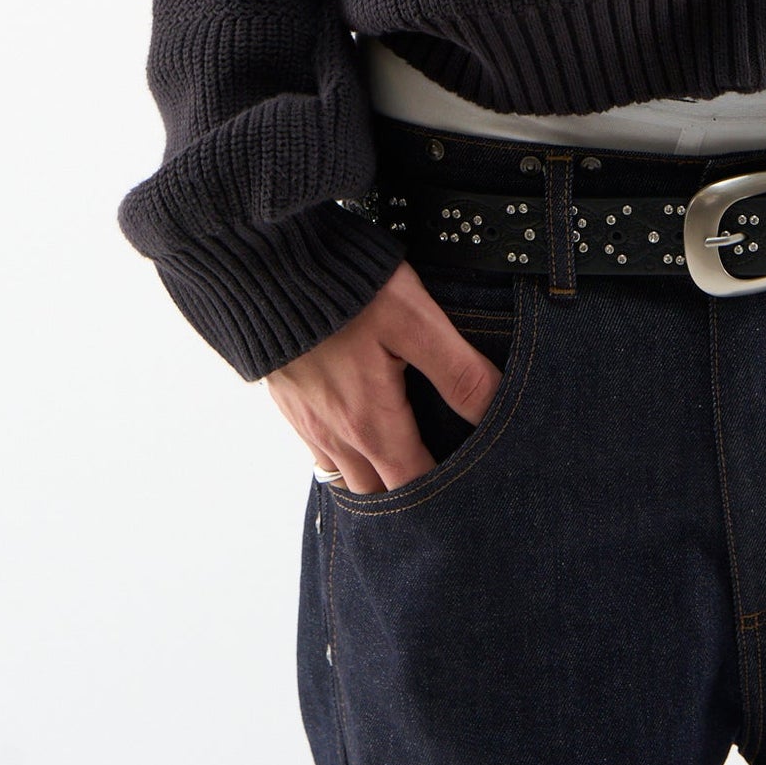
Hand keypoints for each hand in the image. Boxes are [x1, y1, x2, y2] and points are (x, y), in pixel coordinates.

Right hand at [265, 256, 502, 493]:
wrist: (267, 267)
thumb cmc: (345, 290)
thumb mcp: (415, 320)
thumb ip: (457, 370)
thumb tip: (498, 410)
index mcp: (372, 425)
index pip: (415, 487)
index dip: (447, 495)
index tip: (473, 488)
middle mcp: (336, 436)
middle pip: (379, 495)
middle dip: (411, 498)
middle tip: (447, 485)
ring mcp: (308, 423)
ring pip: (347, 478)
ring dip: (377, 482)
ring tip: (408, 469)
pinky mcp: (290, 403)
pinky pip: (321, 453)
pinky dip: (347, 459)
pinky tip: (363, 436)